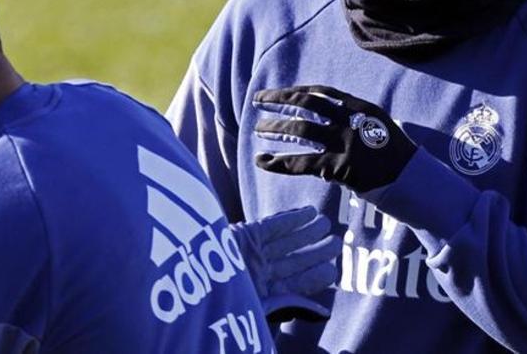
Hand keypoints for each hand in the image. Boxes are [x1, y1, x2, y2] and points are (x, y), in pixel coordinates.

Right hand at [230, 205, 340, 322]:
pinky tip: (307, 213)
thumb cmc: (222, 307)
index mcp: (261, 296)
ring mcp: (250, 254)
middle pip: (292, 261)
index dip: (314, 277)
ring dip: (307, 232)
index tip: (332, 271)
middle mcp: (257, 274)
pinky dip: (290, 219)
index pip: (294, 286)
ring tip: (326, 224)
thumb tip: (324, 312)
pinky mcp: (242, 235)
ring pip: (285, 242)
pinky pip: (271, 226)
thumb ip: (290, 306)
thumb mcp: (258, 312)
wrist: (189, 285)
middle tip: (337, 243)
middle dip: (315, 252)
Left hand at [252, 85, 416, 192]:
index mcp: (360, 108)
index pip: (322, 92)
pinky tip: (262, 161)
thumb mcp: (379, 127)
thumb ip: (355, 120)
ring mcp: (343, 143)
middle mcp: (350, 121)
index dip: (298, 91)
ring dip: (275, 128)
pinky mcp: (338, 167)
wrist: (413, 181)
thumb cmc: (396, 156)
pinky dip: (278, 162)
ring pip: (299, 130)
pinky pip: (301, 163)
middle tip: (258, 99)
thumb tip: (327, 118)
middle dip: (279, 99)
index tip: (281, 93)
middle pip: (306, 104)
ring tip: (258, 128)